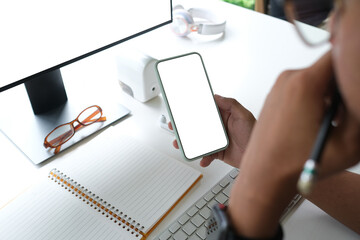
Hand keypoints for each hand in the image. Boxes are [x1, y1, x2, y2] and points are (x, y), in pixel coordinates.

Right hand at [169, 95, 255, 167]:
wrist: (260, 157)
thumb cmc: (254, 134)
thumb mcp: (244, 115)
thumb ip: (231, 104)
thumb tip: (217, 96)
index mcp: (223, 116)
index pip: (205, 110)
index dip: (193, 109)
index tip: (182, 108)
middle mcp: (218, 128)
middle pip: (197, 126)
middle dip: (185, 126)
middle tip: (175, 126)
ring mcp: (217, 141)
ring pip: (198, 141)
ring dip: (188, 143)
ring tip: (181, 144)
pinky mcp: (218, 153)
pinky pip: (206, 155)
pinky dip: (203, 158)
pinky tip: (203, 159)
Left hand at [227, 51, 359, 237]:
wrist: (264, 176)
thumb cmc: (296, 164)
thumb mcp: (348, 142)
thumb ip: (359, 108)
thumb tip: (358, 90)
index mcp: (305, 84)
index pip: (340, 54)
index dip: (354, 68)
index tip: (356, 86)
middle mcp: (288, 79)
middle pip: (328, 68)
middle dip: (343, 86)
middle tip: (344, 114)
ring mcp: (279, 87)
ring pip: (315, 78)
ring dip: (329, 95)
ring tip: (329, 122)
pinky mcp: (275, 96)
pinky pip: (301, 87)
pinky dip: (314, 99)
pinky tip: (314, 123)